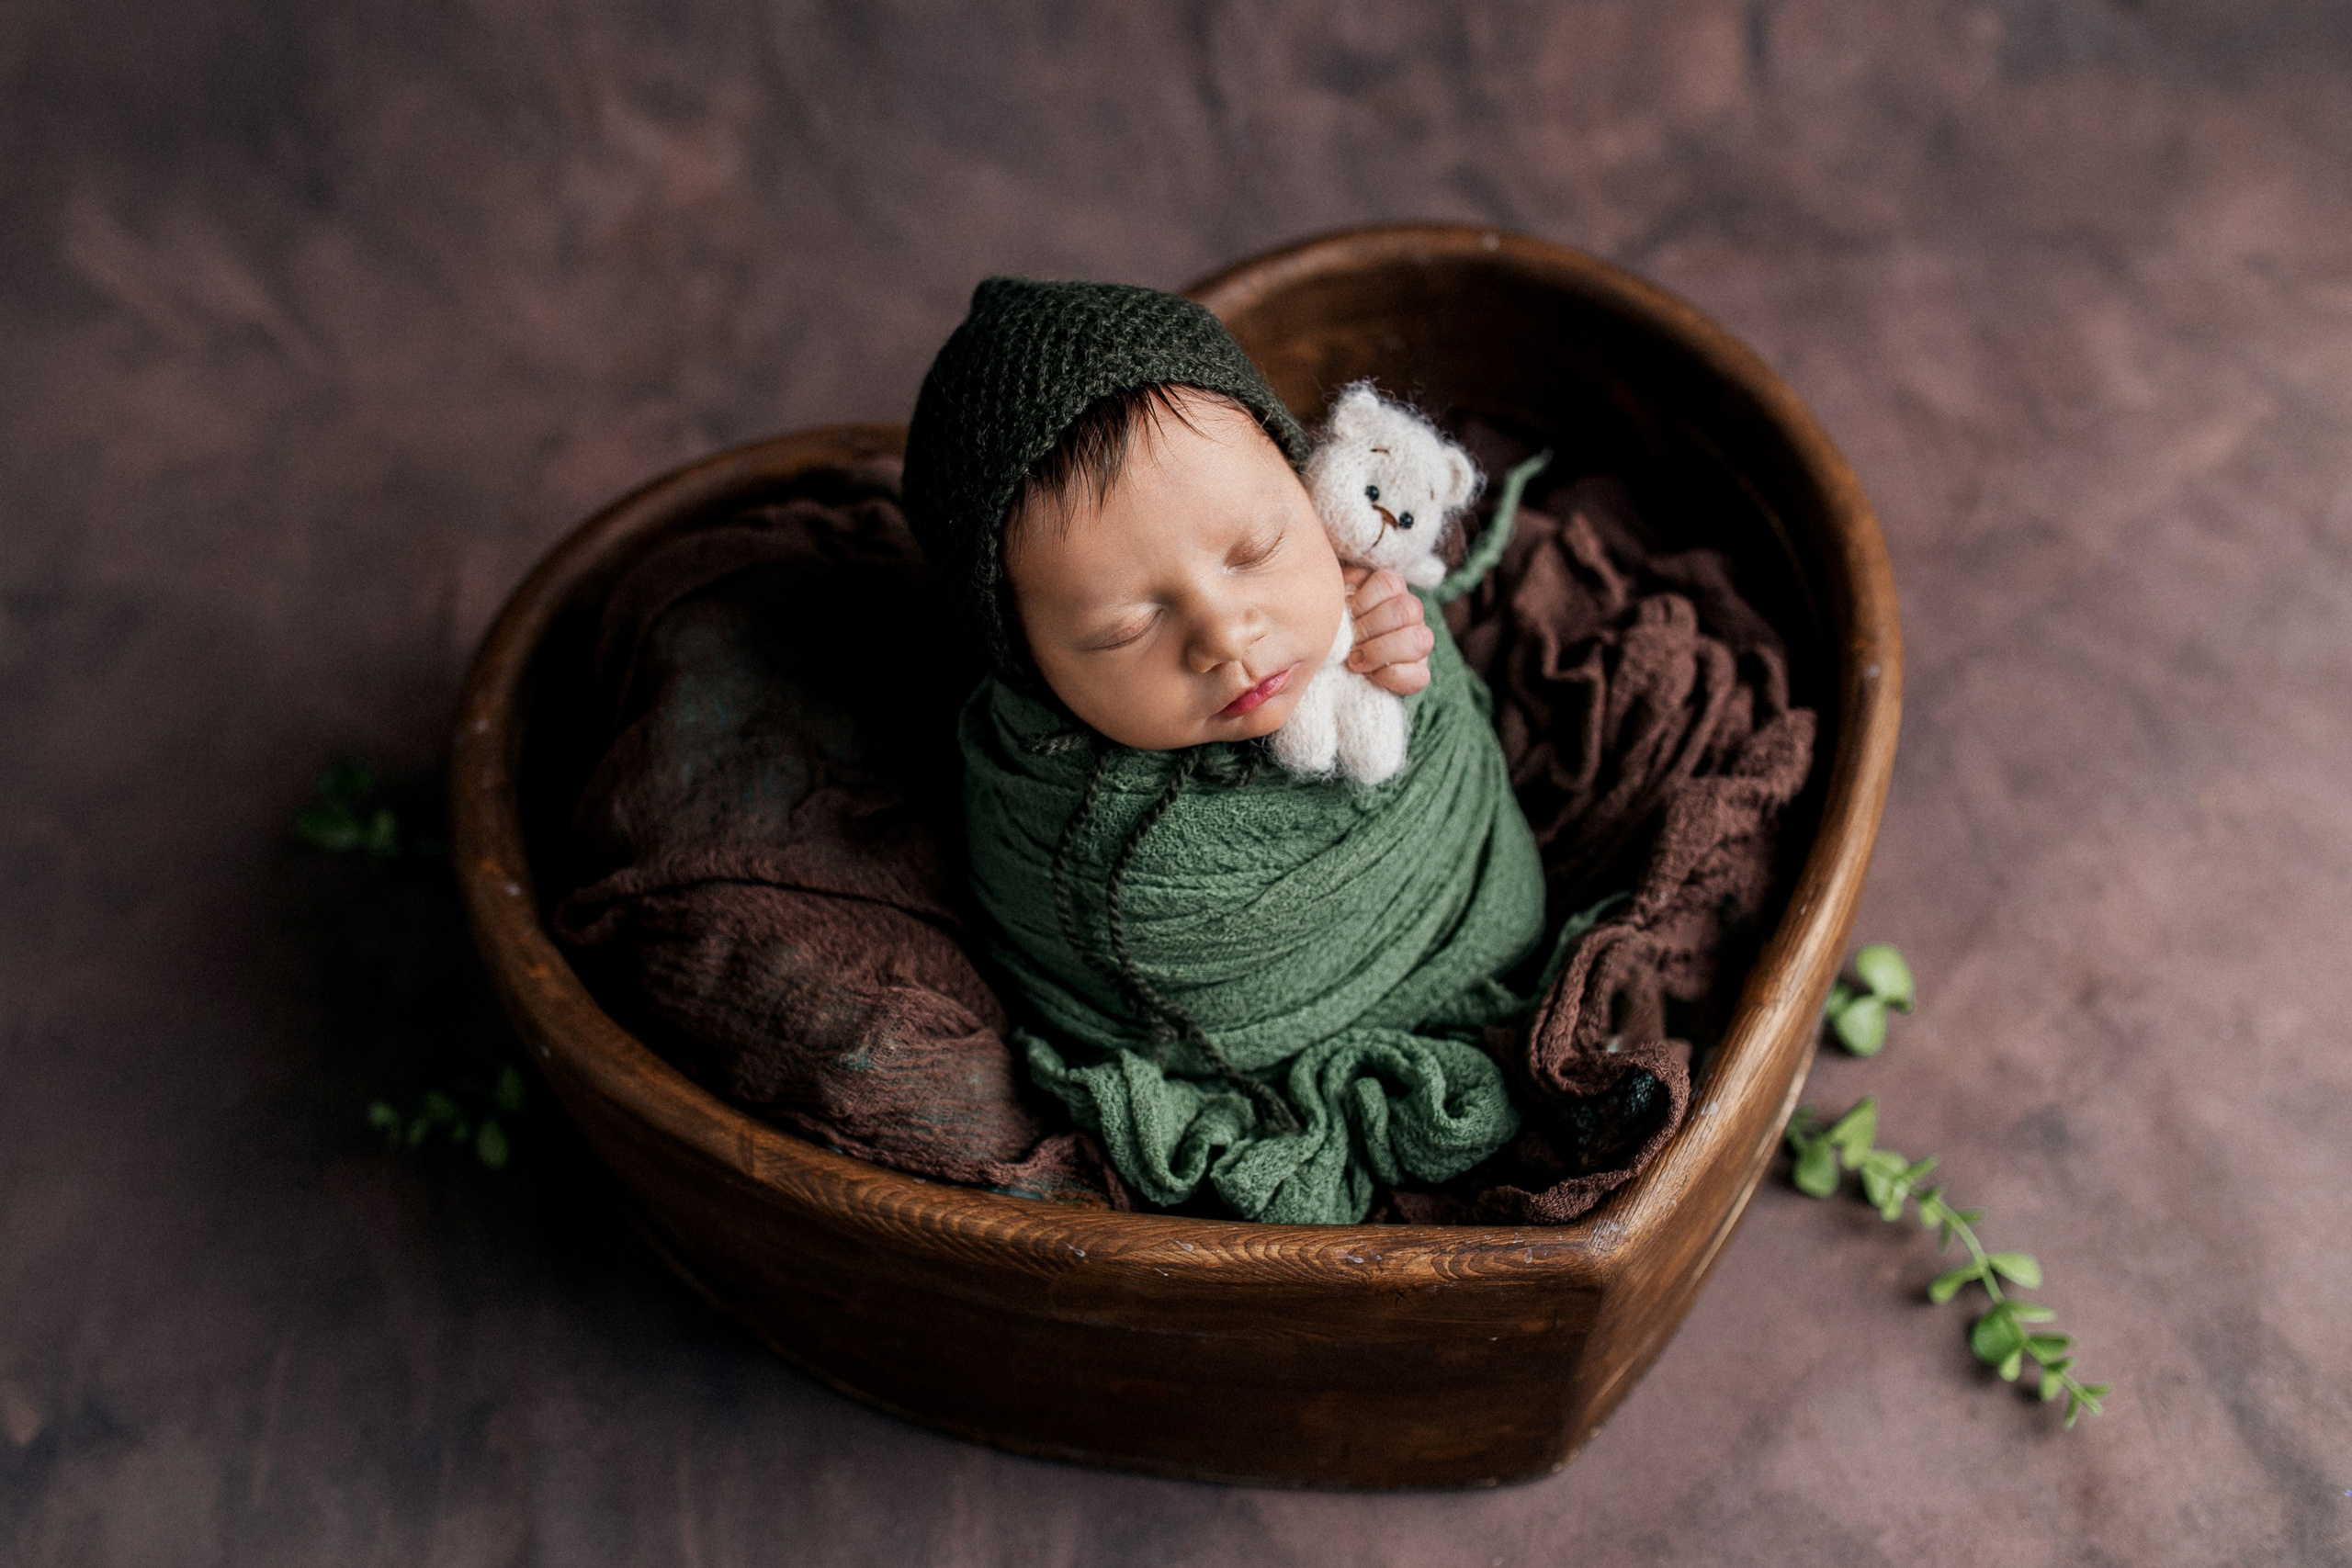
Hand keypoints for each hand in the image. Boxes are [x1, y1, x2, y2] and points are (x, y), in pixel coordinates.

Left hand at [1340, 564, 1433, 694]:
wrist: (1329, 667)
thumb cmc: (1329, 631)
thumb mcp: (1330, 605)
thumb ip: (1335, 590)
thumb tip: (1329, 578)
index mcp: (1390, 591)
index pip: (1389, 583)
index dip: (1363, 601)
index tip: (1343, 615)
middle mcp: (1410, 613)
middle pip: (1407, 609)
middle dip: (1370, 628)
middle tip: (1349, 641)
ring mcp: (1418, 643)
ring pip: (1420, 640)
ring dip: (1381, 651)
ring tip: (1355, 660)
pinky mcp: (1419, 673)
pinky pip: (1420, 675)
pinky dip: (1392, 676)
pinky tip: (1371, 675)